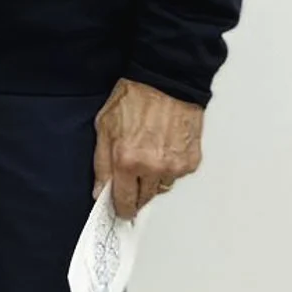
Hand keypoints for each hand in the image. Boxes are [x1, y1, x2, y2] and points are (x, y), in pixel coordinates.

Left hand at [94, 79, 203, 220]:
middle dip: (136, 190)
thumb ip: (101, 165)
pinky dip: (170, 168)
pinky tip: (164, 148)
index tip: (120, 210)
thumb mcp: (104, 127)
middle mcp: (152, 167)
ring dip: (154, 179)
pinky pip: (176, 176)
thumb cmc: (134, 97)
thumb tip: (100, 192)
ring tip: (150, 152)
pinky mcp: (190, 162)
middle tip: (133, 172)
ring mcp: (174, 166)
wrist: (166, 81)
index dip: (121, 208)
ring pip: (161, 188)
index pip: (124, 201)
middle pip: (144, 199)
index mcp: (127, 160)